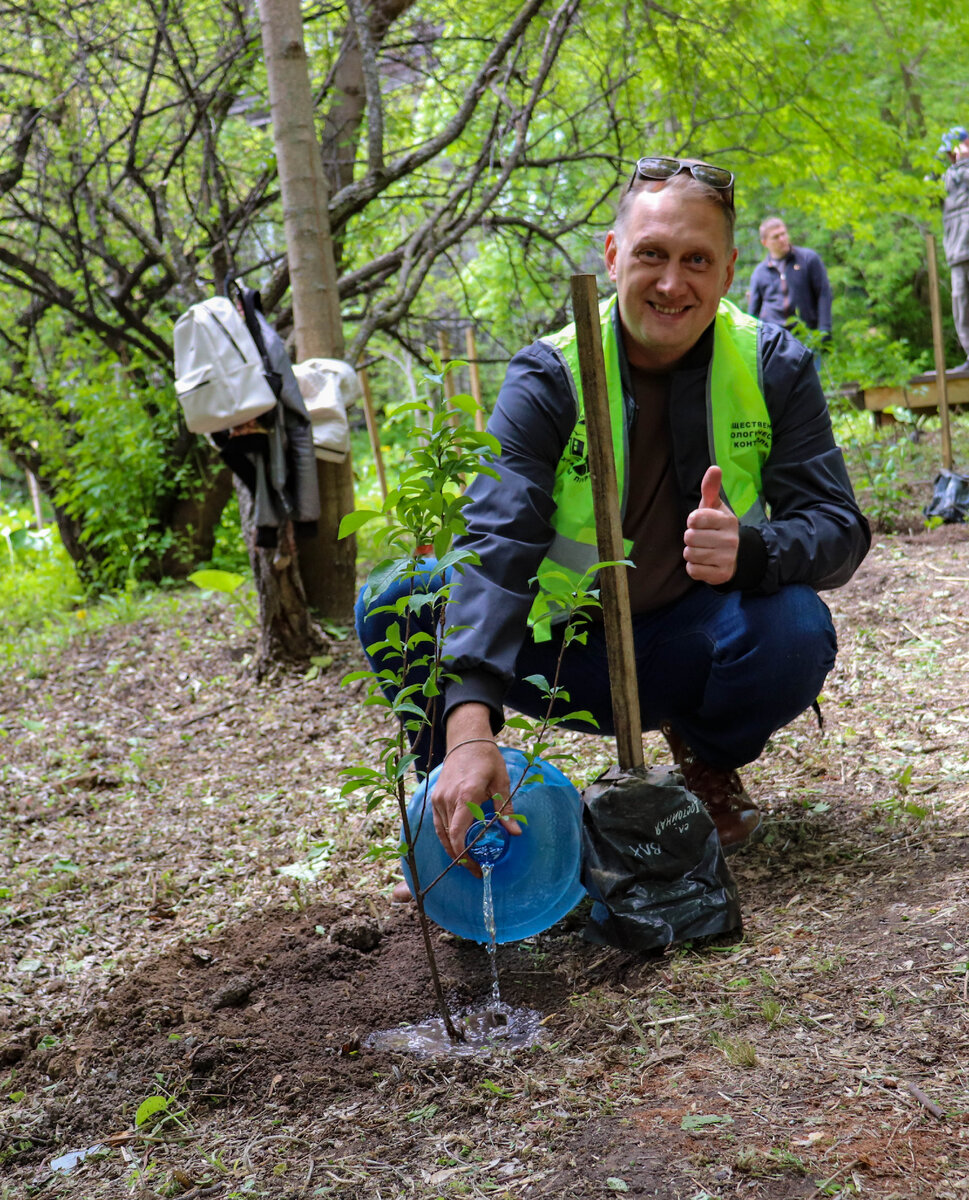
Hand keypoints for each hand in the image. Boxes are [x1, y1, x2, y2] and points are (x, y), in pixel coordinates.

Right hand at [430, 741, 518, 876]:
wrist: (466, 740)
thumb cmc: (487, 759)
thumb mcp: (502, 782)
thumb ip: (506, 809)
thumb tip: (516, 833)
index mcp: (466, 794)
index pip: (458, 832)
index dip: (463, 853)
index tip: (475, 867)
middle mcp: (448, 798)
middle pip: (450, 836)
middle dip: (461, 857)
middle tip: (477, 870)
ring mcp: (438, 798)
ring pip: (442, 832)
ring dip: (452, 849)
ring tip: (467, 862)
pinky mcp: (435, 797)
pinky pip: (438, 823)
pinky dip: (445, 837)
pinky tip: (455, 847)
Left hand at [683, 465, 738, 584]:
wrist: (737, 556)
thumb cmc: (718, 527)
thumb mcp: (715, 507)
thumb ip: (711, 488)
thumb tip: (714, 467)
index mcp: (727, 520)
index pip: (695, 518)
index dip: (692, 521)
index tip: (699, 523)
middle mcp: (730, 539)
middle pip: (689, 537)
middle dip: (691, 538)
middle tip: (702, 538)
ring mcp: (727, 558)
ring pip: (690, 554)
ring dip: (691, 552)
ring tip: (702, 549)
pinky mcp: (721, 575)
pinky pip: (693, 570)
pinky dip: (694, 567)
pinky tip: (704, 562)